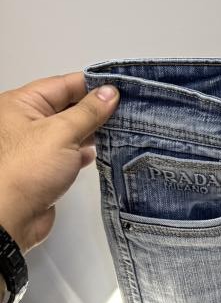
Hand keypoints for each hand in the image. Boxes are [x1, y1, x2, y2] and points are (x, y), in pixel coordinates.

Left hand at [0, 72, 119, 253]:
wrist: (11, 217)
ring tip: (120, 129)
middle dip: (96, 109)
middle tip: (127, 109)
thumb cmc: (25, 171)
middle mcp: (26, 122)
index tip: (120, 87)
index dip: (92, 84)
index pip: (63, 84)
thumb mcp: (62, 132)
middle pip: (67, 106)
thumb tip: (109, 93)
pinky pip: (68, 153)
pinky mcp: (44, 168)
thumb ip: (88, 112)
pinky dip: (84, 152)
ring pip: (70, 130)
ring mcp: (35, 146)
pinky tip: (99, 153)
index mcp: (22, 104)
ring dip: (92, 131)